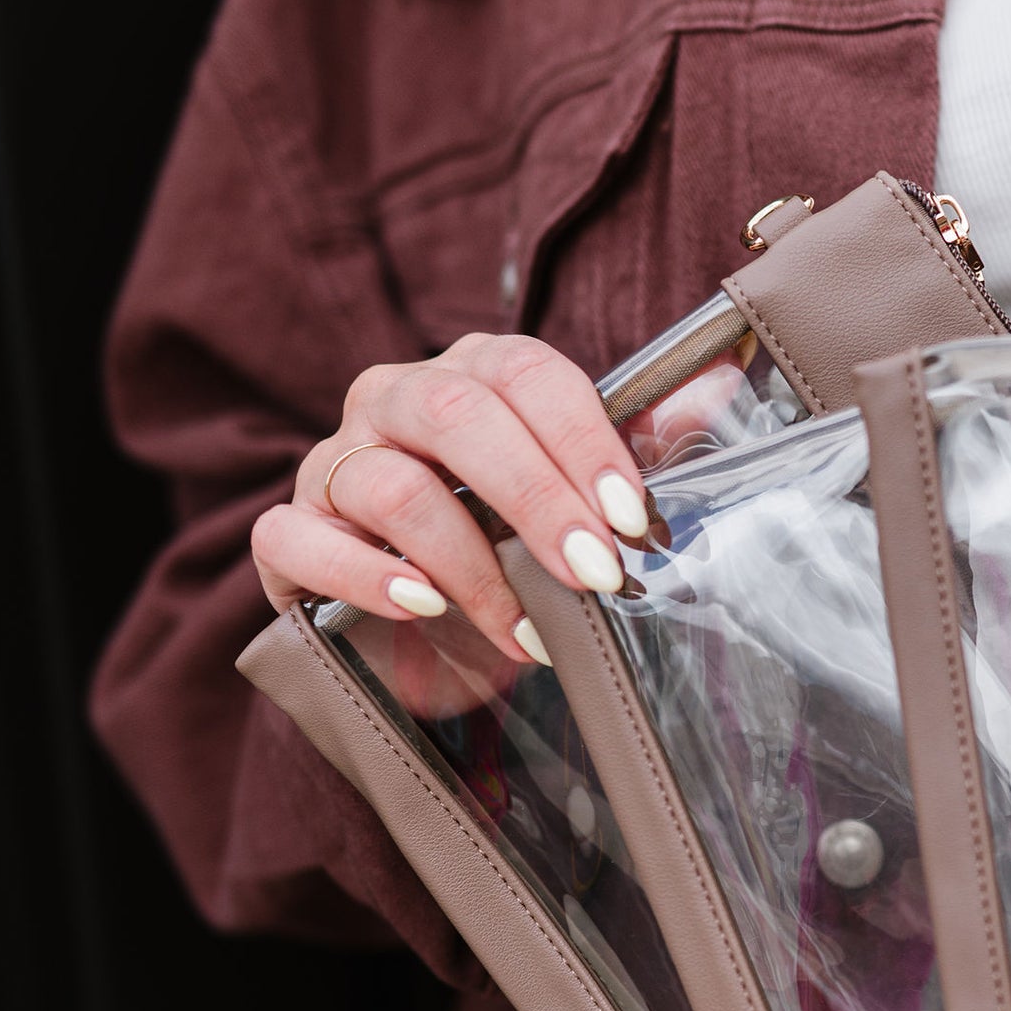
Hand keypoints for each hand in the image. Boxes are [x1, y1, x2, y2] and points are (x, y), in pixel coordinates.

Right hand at [252, 332, 657, 663]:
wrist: (425, 637)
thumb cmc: (509, 548)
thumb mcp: (580, 500)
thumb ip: (640, 441)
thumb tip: (722, 383)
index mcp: (470, 375)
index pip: (525, 373)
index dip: (582, 439)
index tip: (632, 518)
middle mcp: (393, 400)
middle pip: (456, 414)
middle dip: (537, 499)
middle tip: (595, 573)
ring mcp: (332, 462)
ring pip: (388, 482)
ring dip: (469, 563)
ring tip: (525, 629)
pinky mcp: (288, 534)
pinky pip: (299, 537)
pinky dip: (363, 574)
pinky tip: (420, 607)